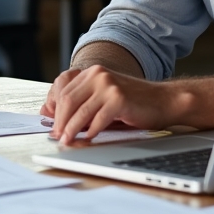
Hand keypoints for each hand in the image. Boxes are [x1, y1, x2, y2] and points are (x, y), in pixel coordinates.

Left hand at [43, 64, 177, 144]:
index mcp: (91, 72)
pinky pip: (98, 119)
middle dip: (60, 121)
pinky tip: (89, 138)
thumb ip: (82, 102)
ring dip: (71, 129)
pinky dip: (91, 131)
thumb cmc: (133, 102)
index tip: (50, 123)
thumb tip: (52, 115)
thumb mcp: (103, 97)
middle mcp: (97, 74)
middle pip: (67, 99)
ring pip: (80, 111)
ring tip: (67, 141)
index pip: (62, 88)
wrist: (163, 100)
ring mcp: (108, 85)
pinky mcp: (118, 98)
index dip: (53, 107)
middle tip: (57, 136)